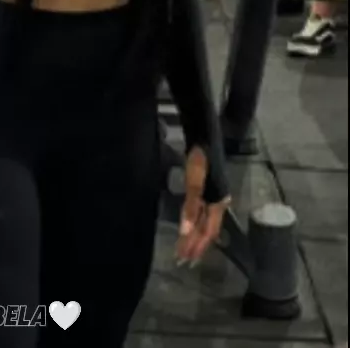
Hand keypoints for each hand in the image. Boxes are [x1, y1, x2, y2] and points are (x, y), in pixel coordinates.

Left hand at [176, 146, 230, 265]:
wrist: (204, 140)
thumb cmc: (200, 160)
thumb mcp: (195, 182)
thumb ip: (190, 206)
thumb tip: (185, 230)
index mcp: (218, 204)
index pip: (207, 231)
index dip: (198, 246)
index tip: (187, 259)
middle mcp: (217, 204)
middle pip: (206, 230)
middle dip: (195, 246)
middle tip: (183, 261)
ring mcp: (212, 199)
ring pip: (203, 224)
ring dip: (194, 238)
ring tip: (184, 252)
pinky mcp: (205, 193)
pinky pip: (200, 215)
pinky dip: (193, 226)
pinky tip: (189, 231)